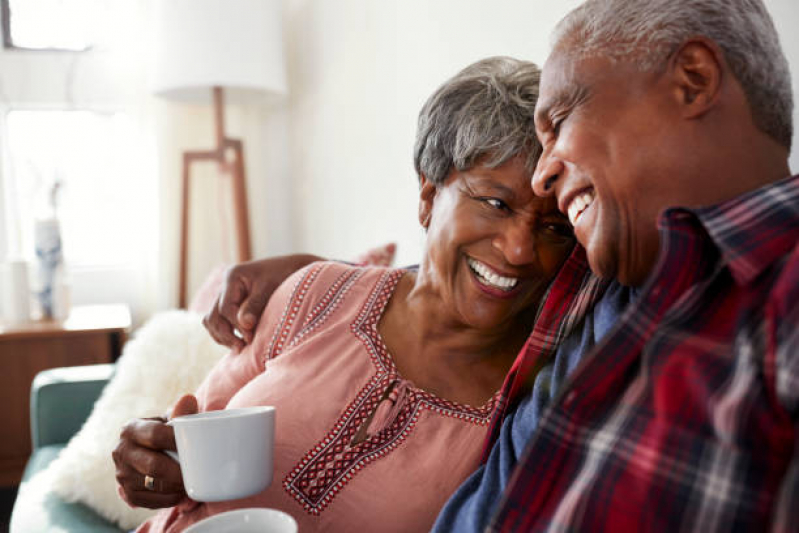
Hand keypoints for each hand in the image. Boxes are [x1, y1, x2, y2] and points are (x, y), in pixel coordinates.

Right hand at [113, 395, 197, 508]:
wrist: (147, 452)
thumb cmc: (164, 433)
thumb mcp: (170, 420)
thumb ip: (181, 412)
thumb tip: (189, 399)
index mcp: (131, 429)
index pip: (155, 435)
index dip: (177, 442)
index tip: (196, 447)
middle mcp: (120, 451)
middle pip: (153, 465)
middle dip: (178, 472)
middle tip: (196, 472)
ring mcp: (121, 474)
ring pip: (152, 485)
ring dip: (175, 487)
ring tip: (191, 482)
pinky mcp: (126, 493)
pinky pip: (149, 501)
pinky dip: (168, 499)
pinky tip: (179, 493)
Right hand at [203, 254, 319, 351]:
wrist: (292, 269)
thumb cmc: (283, 275)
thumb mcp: (270, 288)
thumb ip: (255, 305)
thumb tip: (244, 325)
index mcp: (232, 276)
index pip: (226, 308)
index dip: (237, 326)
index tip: (251, 338)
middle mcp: (225, 286)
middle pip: (213, 316)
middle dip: (225, 334)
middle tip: (242, 347)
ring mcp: (225, 295)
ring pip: (211, 321)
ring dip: (222, 336)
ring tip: (240, 347)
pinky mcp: (230, 305)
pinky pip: (218, 322)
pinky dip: (225, 334)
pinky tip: (239, 342)